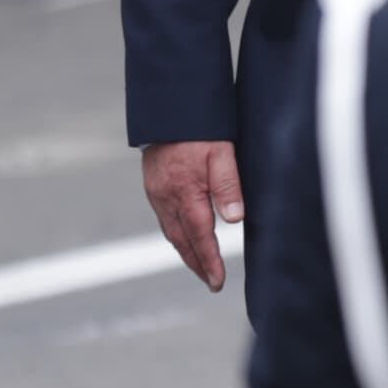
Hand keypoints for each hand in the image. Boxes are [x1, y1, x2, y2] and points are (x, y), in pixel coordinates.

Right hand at [142, 138, 242, 290]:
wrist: (167, 105)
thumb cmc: (198, 127)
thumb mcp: (221, 152)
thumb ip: (228, 186)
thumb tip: (234, 219)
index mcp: (185, 192)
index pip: (200, 236)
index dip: (210, 261)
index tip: (218, 281)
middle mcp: (166, 197)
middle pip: (181, 241)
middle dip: (197, 264)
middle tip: (211, 282)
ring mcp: (156, 191)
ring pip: (170, 231)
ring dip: (185, 251)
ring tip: (200, 266)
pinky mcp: (153, 184)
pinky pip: (164, 218)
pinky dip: (176, 234)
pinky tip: (184, 237)